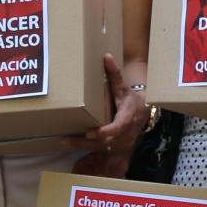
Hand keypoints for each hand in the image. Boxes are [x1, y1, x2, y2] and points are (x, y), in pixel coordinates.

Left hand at [65, 55, 146, 174]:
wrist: (143, 115)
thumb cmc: (131, 100)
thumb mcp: (124, 88)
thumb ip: (115, 74)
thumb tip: (106, 57)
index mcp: (127, 118)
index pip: (117, 128)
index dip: (105, 132)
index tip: (90, 133)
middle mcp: (125, 134)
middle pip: (104, 142)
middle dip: (85, 142)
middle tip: (65, 139)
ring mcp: (120, 144)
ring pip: (99, 148)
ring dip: (81, 146)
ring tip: (63, 142)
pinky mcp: (113, 148)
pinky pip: (98, 150)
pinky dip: (84, 147)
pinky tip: (69, 144)